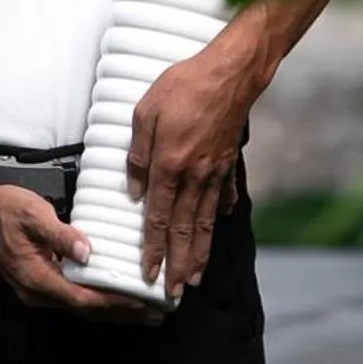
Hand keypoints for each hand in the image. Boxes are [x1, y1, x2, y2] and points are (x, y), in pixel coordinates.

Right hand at [0, 183, 164, 323]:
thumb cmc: (4, 209)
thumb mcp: (33, 214)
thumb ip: (60, 234)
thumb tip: (87, 251)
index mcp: (37, 278)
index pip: (83, 298)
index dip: (114, 302)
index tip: (141, 301)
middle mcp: (38, 292)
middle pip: (86, 310)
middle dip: (121, 314)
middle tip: (154, 314)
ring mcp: (37, 290)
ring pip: (81, 307)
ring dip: (111, 310)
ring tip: (143, 311)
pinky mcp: (40, 283)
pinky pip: (73, 297)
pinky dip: (96, 300)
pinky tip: (112, 295)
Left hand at [127, 40, 256, 299]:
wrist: (229, 72)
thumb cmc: (183, 86)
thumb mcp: (145, 112)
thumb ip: (137, 154)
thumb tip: (133, 191)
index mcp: (169, 166)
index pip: (157, 219)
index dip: (152, 249)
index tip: (148, 273)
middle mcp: (194, 177)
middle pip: (184, 230)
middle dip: (177, 264)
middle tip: (174, 291)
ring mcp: (215, 172)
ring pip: (205, 222)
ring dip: (199, 253)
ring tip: (195, 276)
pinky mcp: (228, 162)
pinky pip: (223, 195)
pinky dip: (220, 213)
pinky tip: (218, 225)